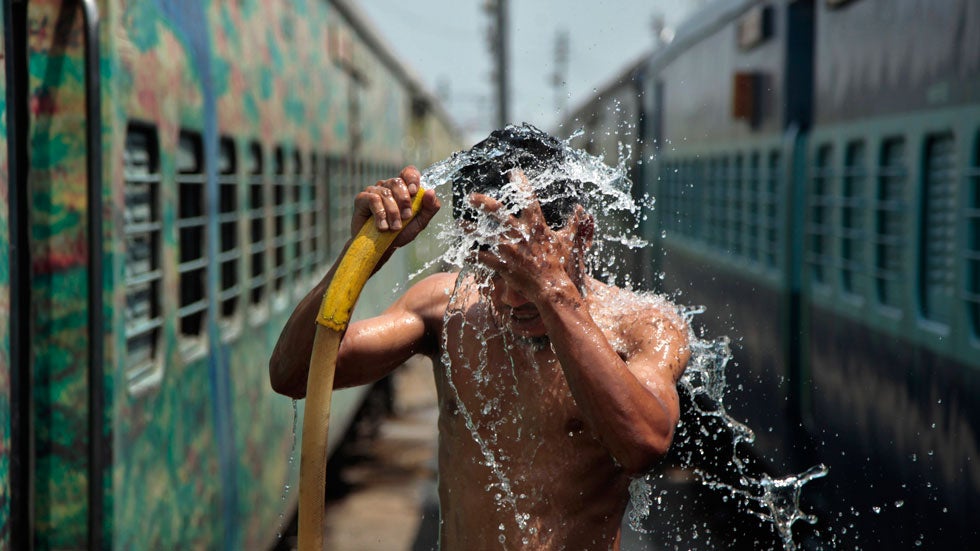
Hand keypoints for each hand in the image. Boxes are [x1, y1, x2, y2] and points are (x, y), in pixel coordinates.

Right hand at [352, 166, 440, 247]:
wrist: (381, 248)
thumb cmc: (400, 233)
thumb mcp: (419, 223)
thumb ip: (429, 208)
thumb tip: (431, 191)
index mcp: (403, 188)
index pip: (409, 172)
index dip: (412, 178)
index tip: (414, 192)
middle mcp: (388, 186)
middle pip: (397, 182)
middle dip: (404, 200)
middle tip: (406, 217)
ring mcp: (374, 191)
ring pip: (386, 193)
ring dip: (393, 212)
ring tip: (394, 227)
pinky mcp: (362, 198)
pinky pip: (373, 199)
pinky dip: (380, 214)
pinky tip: (382, 227)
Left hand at [469, 171, 586, 299]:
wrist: (551, 287)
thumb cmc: (559, 263)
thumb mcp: (568, 241)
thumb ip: (574, 224)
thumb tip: (581, 209)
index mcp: (535, 225)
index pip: (527, 197)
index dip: (520, 182)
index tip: (513, 172)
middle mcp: (519, 233)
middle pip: (497, 211)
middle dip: (482, 202)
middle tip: (471, 197)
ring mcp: (508, 249)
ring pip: (483, 234)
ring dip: (470, 229)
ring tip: (461, 224)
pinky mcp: (501, 264)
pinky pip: (482, 258)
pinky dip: (472, 256)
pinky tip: (464, 254)